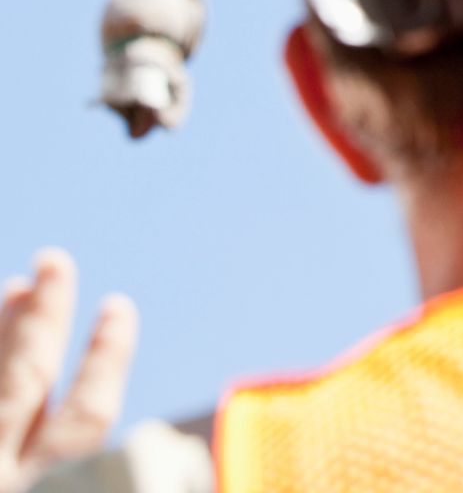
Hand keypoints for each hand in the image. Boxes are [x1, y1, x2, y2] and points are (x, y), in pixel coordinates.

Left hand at [0, 250, 137, 491]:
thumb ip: (124, 476)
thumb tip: (178, 457)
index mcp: (53, 490)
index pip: (87, 412)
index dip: (107, 356)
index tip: (118, 306)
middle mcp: (4, 473)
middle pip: (25, 380)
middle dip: (44, 318)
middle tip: (53, 261)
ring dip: (1, 332)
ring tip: (15, 288)